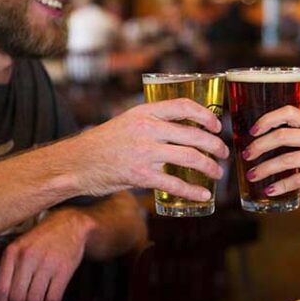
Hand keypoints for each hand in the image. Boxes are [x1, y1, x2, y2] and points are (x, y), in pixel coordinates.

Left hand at [0, 209, 90, 300]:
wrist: (70, 225)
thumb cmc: (42, 240)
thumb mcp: (20, 249)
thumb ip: (9, 272)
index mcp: (12, 253)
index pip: (1, 289)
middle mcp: (27, 258)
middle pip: (17, 299)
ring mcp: (46, 264)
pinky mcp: (63, 270)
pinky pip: (52, 300)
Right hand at [70, 98, 229, 200]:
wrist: (76, 162)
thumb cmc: (103, 143)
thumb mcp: (127, 122)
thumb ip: (152, 124)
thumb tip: (182, 129)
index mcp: (144, 112)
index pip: (183, 106)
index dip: (205, 115)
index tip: (216, 125)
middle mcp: (146, 129)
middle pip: (192, 134)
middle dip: (214, 145)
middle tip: (223, 153)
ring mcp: (143, 152)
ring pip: (189, 158)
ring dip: (209, 167)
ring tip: (217, 173)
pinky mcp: (140, 175)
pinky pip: (174, 183)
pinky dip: (193, 191)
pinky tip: (204, 195)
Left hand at [242, 105, 299, 205]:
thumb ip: (297, 136)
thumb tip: (260, 140)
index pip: (289, 112)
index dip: (268, 119)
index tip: (252, 131)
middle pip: (283, 136)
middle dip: (259, 146)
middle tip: (246, 155)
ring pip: (287, 160)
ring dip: (265, 169)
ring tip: (252, 176)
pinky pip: (298, 180)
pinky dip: (280, 186)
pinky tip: (269, 190)